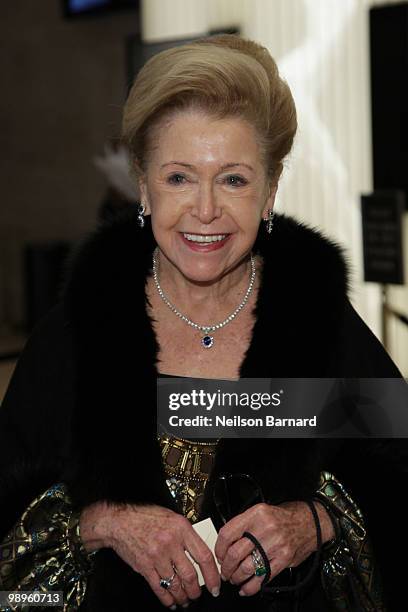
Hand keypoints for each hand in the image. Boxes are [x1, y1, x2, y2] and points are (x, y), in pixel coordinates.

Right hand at [79, 502, 220, 608]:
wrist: (120, 521)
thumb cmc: (146, 517)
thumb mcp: (172, 518)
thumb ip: (186, 534)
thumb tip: (200, 552)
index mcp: (181, 528)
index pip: (204, 556)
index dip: (212, 574)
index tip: (215, 584)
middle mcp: (170, 543)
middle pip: (190, 575)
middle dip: (196, 590)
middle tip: (198, 595)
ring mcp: (157, 556)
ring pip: (175, 584)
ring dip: (182, 596)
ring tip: (185, 600)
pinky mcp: (144, 567)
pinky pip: (159, 588)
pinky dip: (166, 598)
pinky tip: (171, 602)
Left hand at [214, 500, 334, 596]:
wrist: (310, 522)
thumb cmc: (285, 517)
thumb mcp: (262, 511)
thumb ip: (244, 524)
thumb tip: (226, 543)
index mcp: (256, 515)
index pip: (228, 533)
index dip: (219, 548)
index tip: (219, 555)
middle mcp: (265, 529)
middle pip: (235, 553)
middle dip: (226, 567)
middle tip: (225, 571)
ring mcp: (275, 545)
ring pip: (247, 568)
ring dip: (236, 577)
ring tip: (234, 578)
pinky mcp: (284, 559)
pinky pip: (263, 578)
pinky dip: (251, 587)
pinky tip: (245, 588)